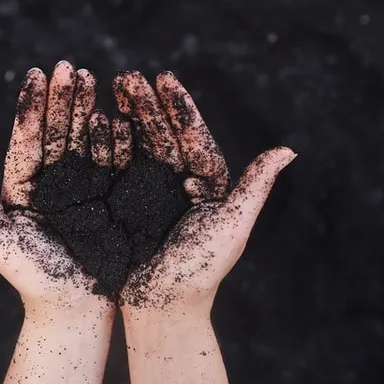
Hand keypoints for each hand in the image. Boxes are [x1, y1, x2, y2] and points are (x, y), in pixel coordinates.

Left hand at [0, 62, 119, 383]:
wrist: (74, 308)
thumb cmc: (33, 279)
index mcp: (24, 187)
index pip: (27, 139)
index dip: (31, 107)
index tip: (37, 75)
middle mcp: (53, 183)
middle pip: (57, 132)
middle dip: (63, 99)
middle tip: (70, 67)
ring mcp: (82, 188)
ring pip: (83, 140)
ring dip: (88, 109)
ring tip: (93, 78)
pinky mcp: (108, 197)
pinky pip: (110, 162)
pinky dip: (114, 138)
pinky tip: (118, 113)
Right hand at [114, 70, 295, 312]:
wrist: (162, 308)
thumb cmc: (201, 272)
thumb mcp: (231, 228)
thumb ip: (255, 189)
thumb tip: (289, 151)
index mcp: (207, 185)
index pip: (193, 138)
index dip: (180, 108)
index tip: (165, 79)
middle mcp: (178, 184)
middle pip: (162, 136)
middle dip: (147, 105)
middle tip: (128, 76)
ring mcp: (149, 192)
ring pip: (137, 146)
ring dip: (125, 117)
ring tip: (110, 87)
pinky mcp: (124, 204)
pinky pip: (115, 168)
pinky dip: (105, 144)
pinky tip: (95, 120)